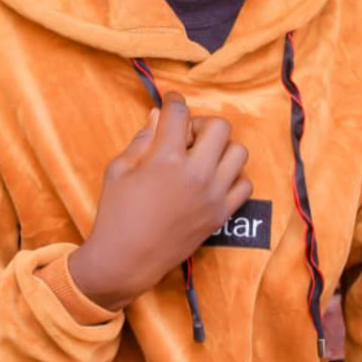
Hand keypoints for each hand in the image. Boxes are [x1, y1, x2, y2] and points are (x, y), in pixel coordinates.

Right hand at [68, 91, 252, 309]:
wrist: (126, 259)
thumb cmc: (116, 213)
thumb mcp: (119, 169)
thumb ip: (142, 139)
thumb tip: (159, 116)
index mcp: (166, 159)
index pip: (180, 114)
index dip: (174, 101)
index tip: (172, 102)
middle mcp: (196, 174)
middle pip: (220, 127)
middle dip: (202, 125)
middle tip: (186, 138)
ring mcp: (213, 195)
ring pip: (239, 152)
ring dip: (221, 150)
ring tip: (202, 160)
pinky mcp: (221, 215)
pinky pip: (245, 185)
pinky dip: (233, 178)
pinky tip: (213, 181)